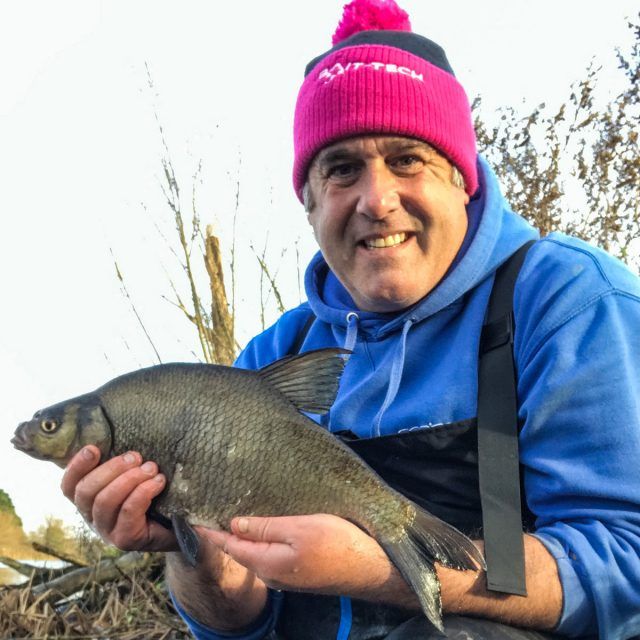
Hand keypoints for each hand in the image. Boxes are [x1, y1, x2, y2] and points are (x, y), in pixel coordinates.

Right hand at [61, 445, 177, 551]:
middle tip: (135, 456)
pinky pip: (128, 512)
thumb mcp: (134, 478)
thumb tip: (120, 441)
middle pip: (86, 492)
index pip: (69, 486)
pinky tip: (158, 482)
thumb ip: (124, 465)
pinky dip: (143, 492)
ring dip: (130, 479)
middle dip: (111, 469)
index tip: (93, 448)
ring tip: (151, 468)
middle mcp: (92, 518)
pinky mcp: (124, 540)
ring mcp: (107, 531)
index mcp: (89, 501)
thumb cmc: (154, 497)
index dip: (76, 466)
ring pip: (105, 501)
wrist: (178, 528)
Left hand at [200, 513, 402, 598]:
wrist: (371, 568)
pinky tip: (263, 523)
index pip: (228, 545)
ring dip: (243, 532)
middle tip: (210, 504)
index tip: (192, 513)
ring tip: (232, 508)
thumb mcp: (300, 528)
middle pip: (239, 549)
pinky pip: (270, 551)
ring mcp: (285, 573)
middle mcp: (271, 572)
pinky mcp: (299, 569)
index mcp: (267, 562)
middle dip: (224, 529)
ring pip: (255, 550)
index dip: (210, 529)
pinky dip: (260, 537)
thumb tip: (235, 523)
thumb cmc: (339, 544)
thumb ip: (266, 527)